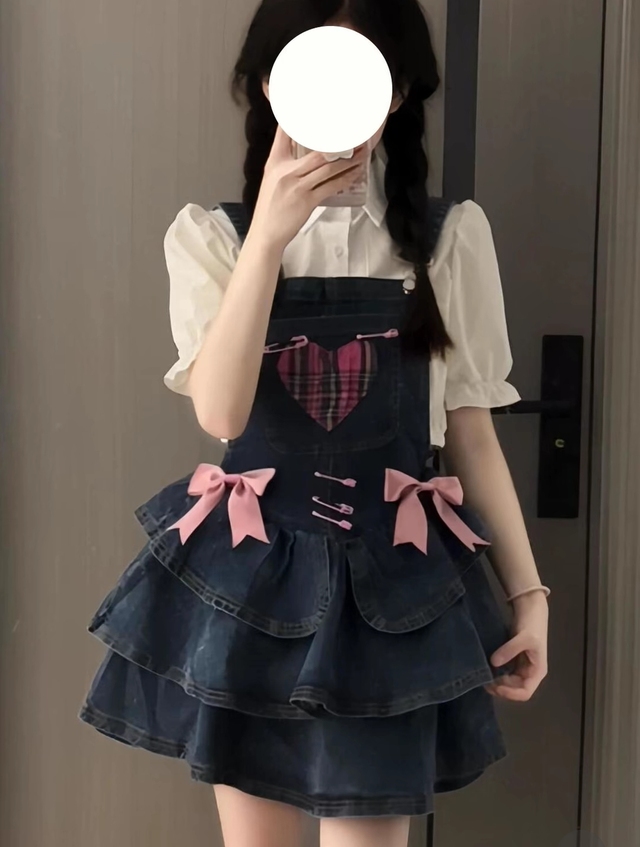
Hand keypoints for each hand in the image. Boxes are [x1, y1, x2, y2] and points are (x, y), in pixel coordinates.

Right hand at [248, 125, 368, 252]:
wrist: (266, 232)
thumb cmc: (271, 206)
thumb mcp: (272, 178)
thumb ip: (286, 162)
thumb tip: (306, 151)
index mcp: (275, 161)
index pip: (284, 132)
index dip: (299, 118)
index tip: (320, 111)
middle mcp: (286, 170)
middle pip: (318, 151)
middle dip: (340, 143)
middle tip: (356, 135)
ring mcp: (298, 186)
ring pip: (328, 168)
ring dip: (348, 161)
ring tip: (362, 153)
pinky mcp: (308, 201)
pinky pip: (331, 186)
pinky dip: (345, 179)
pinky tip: (355, 174)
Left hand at [485, 591, 548, 701]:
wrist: (530, 609)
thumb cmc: (532, 625)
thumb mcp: (524, 638)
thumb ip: (509, 650)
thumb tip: (493, 662)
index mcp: (537, 671)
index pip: (525, 692)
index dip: (511, 693)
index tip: (496, 686)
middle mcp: (529, 672)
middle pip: (515, 689)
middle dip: (500, 687)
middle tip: (485, 681)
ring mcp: (520, 665)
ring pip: (508, 681)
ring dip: (496, 681)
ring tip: (483, 676)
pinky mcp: (512, 658)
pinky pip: (503, 670)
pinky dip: (495, 672)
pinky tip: (485, 668)